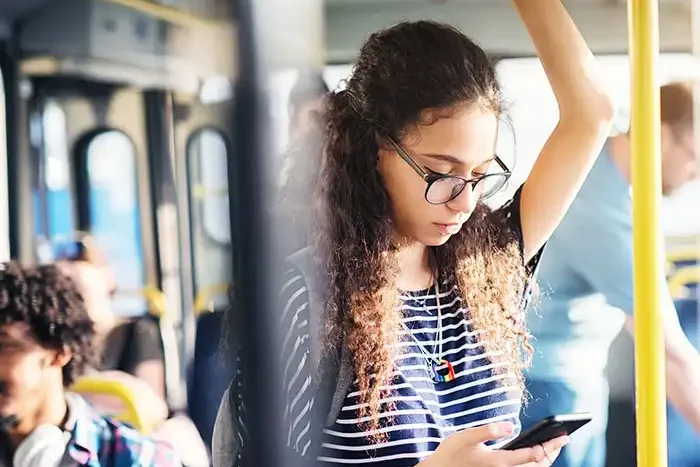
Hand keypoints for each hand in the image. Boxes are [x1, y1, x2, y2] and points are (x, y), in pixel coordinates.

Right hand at [417, 422, 568, 466]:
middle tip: (563, 440)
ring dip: (544, 460)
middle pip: (537, 466)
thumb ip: (488, 430)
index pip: (533, 454)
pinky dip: (533, 465)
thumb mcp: (465, 437)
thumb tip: (511, 425)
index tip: (564, 436)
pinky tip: (533, 457)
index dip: (551, 445)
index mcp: (499, 462)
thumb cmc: (450, 453)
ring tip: (552, 448)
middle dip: (552, 453)